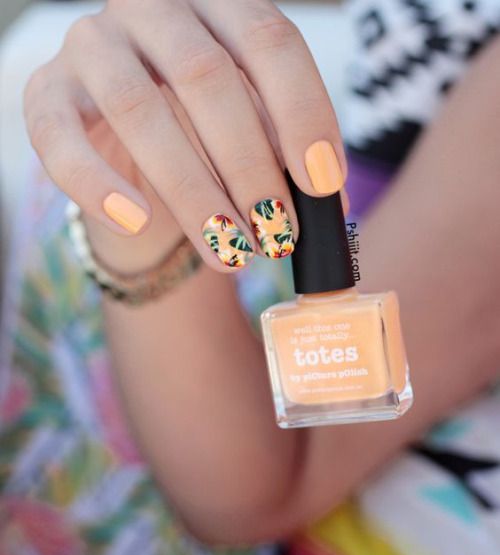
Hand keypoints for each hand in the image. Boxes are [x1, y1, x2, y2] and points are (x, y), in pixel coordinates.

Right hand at [24, 0, 346, 273]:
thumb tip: (335, 208)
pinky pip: (60, 138)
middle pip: (205, 78)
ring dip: (192, 193)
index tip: (323, 186)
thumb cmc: (203, 132)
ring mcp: (93, 45)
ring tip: (231, 251)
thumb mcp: (252, 130)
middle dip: (249, 167)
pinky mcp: (47, 93)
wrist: (132, 144)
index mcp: (216, 6)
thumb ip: (286, 153)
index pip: (269, 41)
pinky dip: (97, 184)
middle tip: (278, 233)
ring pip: (138, 111)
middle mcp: (152, 10)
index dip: (302, 113)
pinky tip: (137, 221)